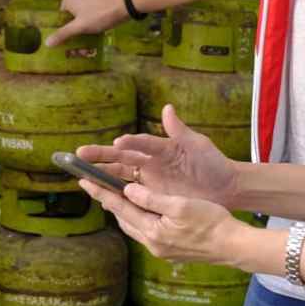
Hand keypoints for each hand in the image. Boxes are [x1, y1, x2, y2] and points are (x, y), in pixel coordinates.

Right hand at [45, 0, 127, 48]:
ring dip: (82, 36)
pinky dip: (90, 31)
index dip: (59, 31)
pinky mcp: (98, 9)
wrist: (123, 6)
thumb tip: (46, 43)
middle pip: (69, 22)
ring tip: (85, 51)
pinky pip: (90, 21)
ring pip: (80, 23)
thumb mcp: (79, 26)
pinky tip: (94, 40)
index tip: (62, 44)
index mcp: (68, 2)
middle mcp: (76, 1)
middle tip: (75, 51)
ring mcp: (88, 4)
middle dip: (72, 37)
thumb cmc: (98, 15)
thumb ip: (63, 34)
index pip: (58, 18)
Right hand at [77, 105, 240, 207]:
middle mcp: (150, 162)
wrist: (225, 189)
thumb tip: (167, 108)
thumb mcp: (198, 145)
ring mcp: (149, 180)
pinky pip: (129, 195)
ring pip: (119, 176)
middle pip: (121, 158)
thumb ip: (180, 130)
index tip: (118, 142)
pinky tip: (98, 195)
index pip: (140, 144)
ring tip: (81, 175)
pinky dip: (114, 194)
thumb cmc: (213, 163)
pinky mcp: (151, 197)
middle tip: (79, 154)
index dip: (129, 143)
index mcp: (160, 147)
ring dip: (101, 175)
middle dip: (100, 156)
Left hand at [79, 177, 245, 264]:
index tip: (83, 180)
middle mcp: (153, 243)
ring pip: (134, 227)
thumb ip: (151, 198)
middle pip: (123, 219)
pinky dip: (138, 218)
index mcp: (153, 231)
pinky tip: (140, 211)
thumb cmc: (211, 221)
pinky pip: (146, 232)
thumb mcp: (180, 204)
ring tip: (112, 197)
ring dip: (123, 211)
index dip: (101, 192)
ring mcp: (161, 249)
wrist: (232, 246)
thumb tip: (127, 190)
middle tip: (94, 186)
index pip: (120, 208)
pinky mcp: (170, 250)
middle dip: (108, 202)